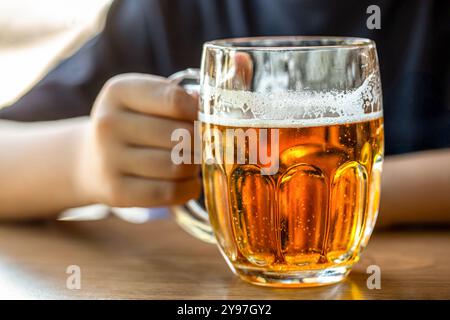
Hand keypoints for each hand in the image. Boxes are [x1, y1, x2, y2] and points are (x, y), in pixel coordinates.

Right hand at [76, 73, 200, 206]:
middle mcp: (109, 124)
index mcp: (119, 92)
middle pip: (181, 136)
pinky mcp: (117, 192)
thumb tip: (209, 111)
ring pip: (178, 166)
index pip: (174, 101)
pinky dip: (189, 188)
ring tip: (191, 162)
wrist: (92, 160)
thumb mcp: (144, 100)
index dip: (198, 112)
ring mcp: (109, 159)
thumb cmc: (132, 125)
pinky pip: (169, 193)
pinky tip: (188, 181)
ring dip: (195, 167)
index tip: (204, 118)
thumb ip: (176, 100)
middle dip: (200, 143)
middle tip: (200, 145)